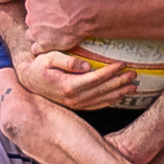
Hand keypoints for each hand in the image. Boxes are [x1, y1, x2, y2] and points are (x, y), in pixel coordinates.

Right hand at [17, 51, 134, 110]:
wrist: (28, 80)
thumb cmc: (39, 65)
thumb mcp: (49, 58)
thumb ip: (67, 61)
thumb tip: (86, 65)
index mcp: (68, 86)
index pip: (95, 78)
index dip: (110, 72)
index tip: (122, 64)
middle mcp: (73, 98)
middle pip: (102, 90)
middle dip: (119, 83)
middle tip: (134, 75)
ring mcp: (75, 104)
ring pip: (101, 100)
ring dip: (118, 94)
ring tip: (133, 87)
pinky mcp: (76, 106)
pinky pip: (96, 105)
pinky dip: (109, 101)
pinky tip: (119, 97)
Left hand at [24, 0, 95, 54]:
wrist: (83, 13)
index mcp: (30, 2)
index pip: (29, 8)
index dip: (39, 10)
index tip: (48, 12)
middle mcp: (29, 18)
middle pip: (30, 22)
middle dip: (38, 22)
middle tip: (53, 22)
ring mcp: (35, 32)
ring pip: (30, 35)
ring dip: (38, 35)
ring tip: (51, 34)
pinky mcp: (43, 45)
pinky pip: (35, 49)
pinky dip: (41, 47)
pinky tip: (50, 44)